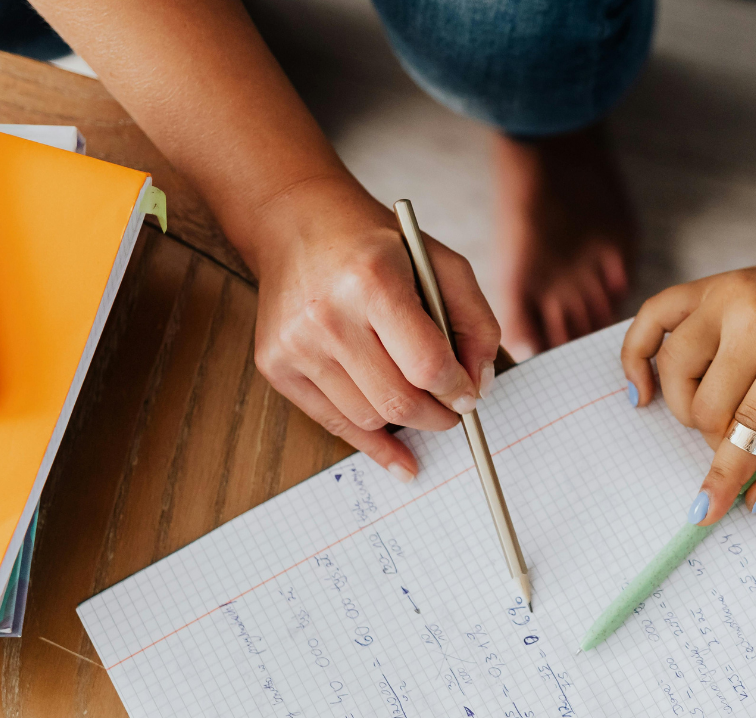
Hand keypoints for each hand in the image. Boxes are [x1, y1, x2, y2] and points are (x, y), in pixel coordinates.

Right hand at [250, 180, 501, 479]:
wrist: (297, 223)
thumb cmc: (378, 246)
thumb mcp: (441, 264)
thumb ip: (475, 322)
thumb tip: (480, 384)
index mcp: (373, 282)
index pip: (428, 365)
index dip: (458, 391)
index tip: (469, 396)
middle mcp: (328, 316)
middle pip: (399, 401)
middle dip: (438, 416)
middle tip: (452, 411)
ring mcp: (296, 344)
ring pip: (368, 417)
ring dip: (406, 421)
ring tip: (422, 404)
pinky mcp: (275, 365)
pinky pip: (333, 423)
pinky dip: (372, 443)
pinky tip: (400, 457)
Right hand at [620, 249, 755, 523]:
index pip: (749, 427)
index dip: (727, 476)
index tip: (705, 512)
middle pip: (706, 405)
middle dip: (724, 437)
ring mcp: (727, 292)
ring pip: (673, 370)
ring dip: (689, 407)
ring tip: (725, 410)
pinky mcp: (710, 284)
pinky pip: (651, 317)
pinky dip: (636, 356)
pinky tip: (644, 390)